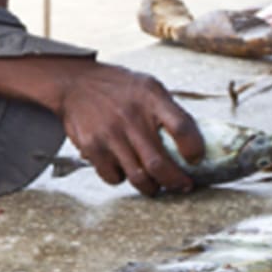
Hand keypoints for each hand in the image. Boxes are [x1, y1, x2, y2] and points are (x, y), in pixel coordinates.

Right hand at [55, 62, 199, 195]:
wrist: (76, 83)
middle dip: (176, 182)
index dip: (194, 149)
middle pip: (160, 164)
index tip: (196, 160)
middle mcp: (131, 116)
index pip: (181, 128)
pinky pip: (114, 177)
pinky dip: (123, 179)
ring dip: (152, 188)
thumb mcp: (150, 87)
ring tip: (157, 186)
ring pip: (139, 177)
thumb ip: (170, 111)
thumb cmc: (121, 89)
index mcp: (152, 98)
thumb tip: (195, 144)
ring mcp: (110, 134)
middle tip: (183, 186)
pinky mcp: (92, 147)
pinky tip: (126, 170)